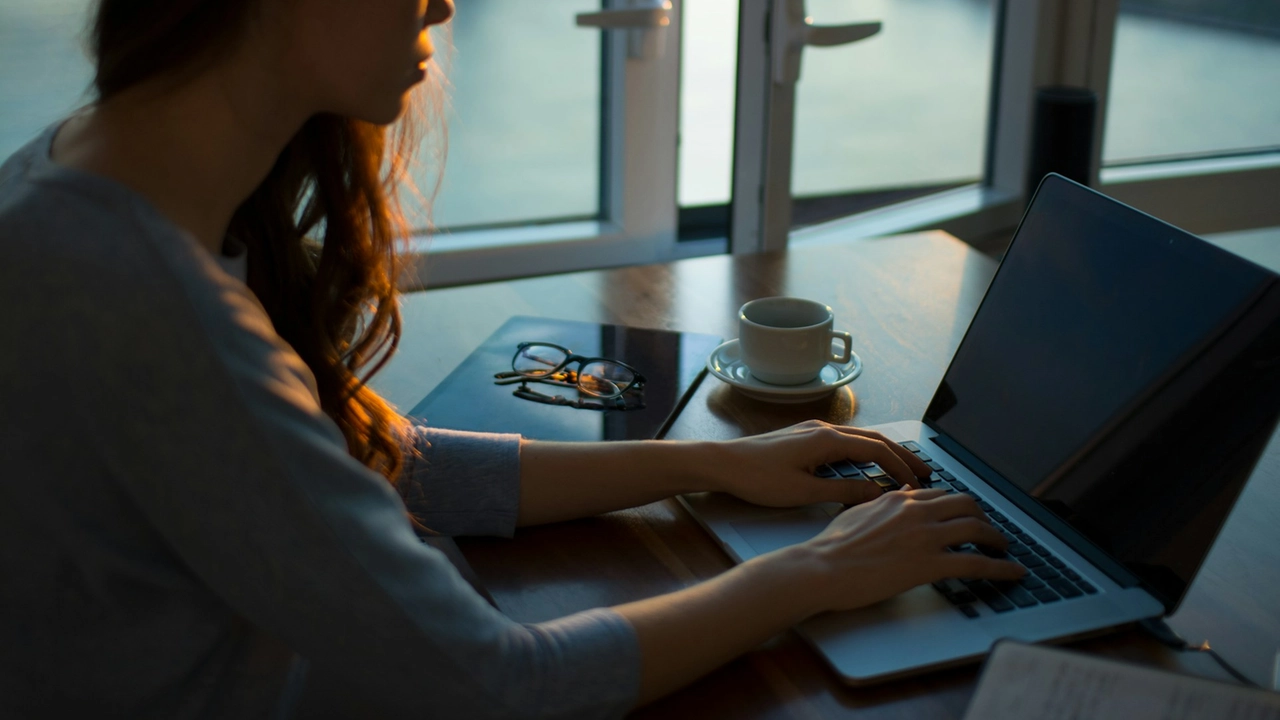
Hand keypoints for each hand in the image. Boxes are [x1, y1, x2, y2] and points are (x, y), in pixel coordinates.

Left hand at [711, 420, 931, 507]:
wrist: (722, 463)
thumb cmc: (757, 478)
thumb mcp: (803, 492)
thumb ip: (843, 492)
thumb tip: (877, 493)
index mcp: (827, 440)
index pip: (877, 450)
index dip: (901, 467)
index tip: (918, 485)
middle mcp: (823, 429)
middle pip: (874, 439)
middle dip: (902, 455)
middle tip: (925, 471)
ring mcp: (813, 430)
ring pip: (860, 438)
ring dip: (884, 452)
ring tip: (903, 468)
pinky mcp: (803, 437)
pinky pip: (844, 441)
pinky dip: (864, 451)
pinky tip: (867, 465)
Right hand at [786, 488, 1024, 613]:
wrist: (823, 568)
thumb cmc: (832, 546)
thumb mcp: (857, 512)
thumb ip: (883, 503)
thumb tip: (900, 494)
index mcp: (899, 500)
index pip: (940, 495)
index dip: (958, 506)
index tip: (965, 515)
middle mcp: (917, 512)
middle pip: (966, 505)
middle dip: (983, 516)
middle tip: (989, 530)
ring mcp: (926, 537)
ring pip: (977, 529)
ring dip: (997, 539)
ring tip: (1004, 549)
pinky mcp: (930, 564)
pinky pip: (977, 563)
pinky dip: (1002, 568)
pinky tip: (1014, 573)